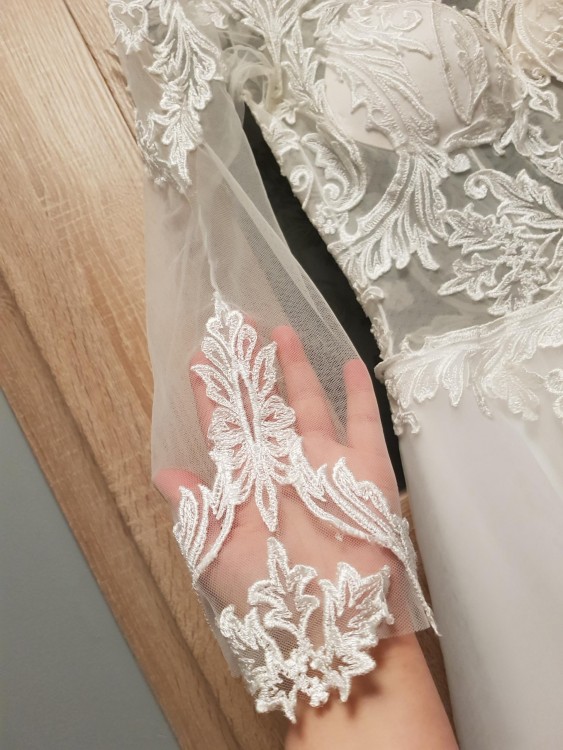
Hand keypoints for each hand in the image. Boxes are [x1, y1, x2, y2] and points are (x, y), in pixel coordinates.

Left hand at [155, 324, 401, 608]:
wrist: (333, 627)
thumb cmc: (271, 595)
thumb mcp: (220, 554)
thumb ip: (196, 511)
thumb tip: (163, 474)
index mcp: (249, 484)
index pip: (226, 428)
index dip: (212, 395)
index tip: (200, 362)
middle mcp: (284, 467)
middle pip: (265, 405)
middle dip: (251, 368)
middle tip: (238, 329)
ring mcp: (325, 465)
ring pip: (309, 404)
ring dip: (296, 369)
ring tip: (281, 332)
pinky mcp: (364, 471)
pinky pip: (364, 425)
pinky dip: (359, 395)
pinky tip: (351, 365)